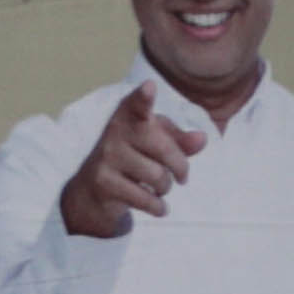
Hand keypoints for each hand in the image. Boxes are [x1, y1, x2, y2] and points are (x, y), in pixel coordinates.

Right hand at [58, 81, 208, 240]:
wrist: (92, 189)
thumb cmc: (135, 156)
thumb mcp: (158, 143)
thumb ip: (182, 140)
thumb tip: (201, 139)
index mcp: (129, 116)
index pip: (136, 105)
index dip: (144, 98)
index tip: (149, 87)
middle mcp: (114, 134)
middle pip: (165, 150)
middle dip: (181, 167)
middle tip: (182, 176)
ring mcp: (106, 158)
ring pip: (157, 176)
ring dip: (166, 187)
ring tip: (161, 187)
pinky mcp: (103, 183)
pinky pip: (145, 198)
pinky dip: (158, 206)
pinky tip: (159, 206)